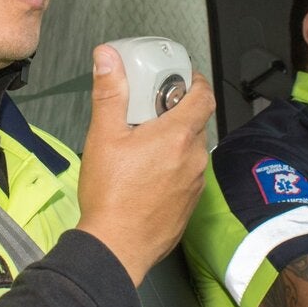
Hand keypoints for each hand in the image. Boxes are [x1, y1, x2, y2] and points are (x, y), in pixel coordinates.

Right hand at [77, 44, 214, 284]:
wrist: (116, 248)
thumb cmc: (111, 195)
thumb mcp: (103, 136)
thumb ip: (109, 93)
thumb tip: (108, 58)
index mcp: (178, 136)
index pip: (204, 95)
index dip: (195, 81)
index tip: (181, 76)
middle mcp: (194, 158)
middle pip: (197, 122)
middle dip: (178, 110)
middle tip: (151, 109)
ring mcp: (195, 183)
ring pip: (192, 149)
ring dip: (175, 140)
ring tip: (145, 142)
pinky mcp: (189, 204)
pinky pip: (188, 174)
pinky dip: (174, 165)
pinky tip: (148, 173)